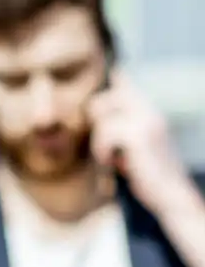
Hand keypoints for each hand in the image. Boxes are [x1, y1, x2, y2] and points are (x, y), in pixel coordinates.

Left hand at [88, 69, 189, 214]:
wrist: (170, 194)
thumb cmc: (149, 178)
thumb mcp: (133, 153)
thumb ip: (121, 137)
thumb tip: (101, 128)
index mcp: (149, 115)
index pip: (128, 88)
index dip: (118, 80)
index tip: (115, 72)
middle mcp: (150, 114)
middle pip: (109, 97)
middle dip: (97, 118)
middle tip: (103, 143)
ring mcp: (146, 122)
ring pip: (104, 119)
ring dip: (99, 143)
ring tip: (109, 159)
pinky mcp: (140, 136)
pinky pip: (107, 133)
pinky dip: (102, 150)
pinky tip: (112, 163)